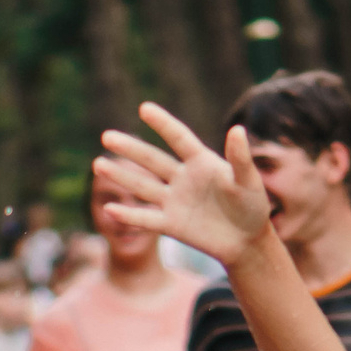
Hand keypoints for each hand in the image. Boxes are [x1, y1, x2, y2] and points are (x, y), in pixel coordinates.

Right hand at [96, 104, 274, 265]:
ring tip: (98, 164)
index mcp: (202, 162)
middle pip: (152, 160)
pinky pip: (147, 219)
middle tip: (107, 136)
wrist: (247, 242)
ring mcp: (175, 201)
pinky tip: (109, 208)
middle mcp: (183, 178)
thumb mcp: (249, 182)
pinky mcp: (171, 224)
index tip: (144, 108)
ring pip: (143, 186)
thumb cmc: (253, 207)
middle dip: (130, 149)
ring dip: (121, 176)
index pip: (179, 138)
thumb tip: (237, 129)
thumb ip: (241, 158)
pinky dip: (129, 215)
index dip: (163, 124)